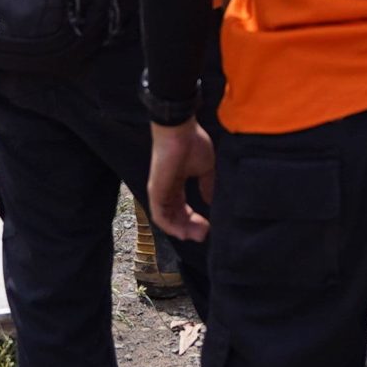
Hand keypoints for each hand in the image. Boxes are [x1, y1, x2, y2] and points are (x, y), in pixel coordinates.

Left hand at [147, 121, 215, 242]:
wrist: (179, 131)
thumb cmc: (192, 144)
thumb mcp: (205, 168)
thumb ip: (207, 185)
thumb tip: (211, 200)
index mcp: (177, 184)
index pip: (184, 209)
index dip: (195, 219)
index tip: (209, 225)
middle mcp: (166, 191)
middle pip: (176, 217)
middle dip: (191, 228)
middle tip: (205, 235)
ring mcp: (159, 193)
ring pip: (168, 220)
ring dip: (183, 230)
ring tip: (199, 235)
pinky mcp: (156, 193)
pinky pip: (160, 217)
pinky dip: (171, 227)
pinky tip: (184, 232)